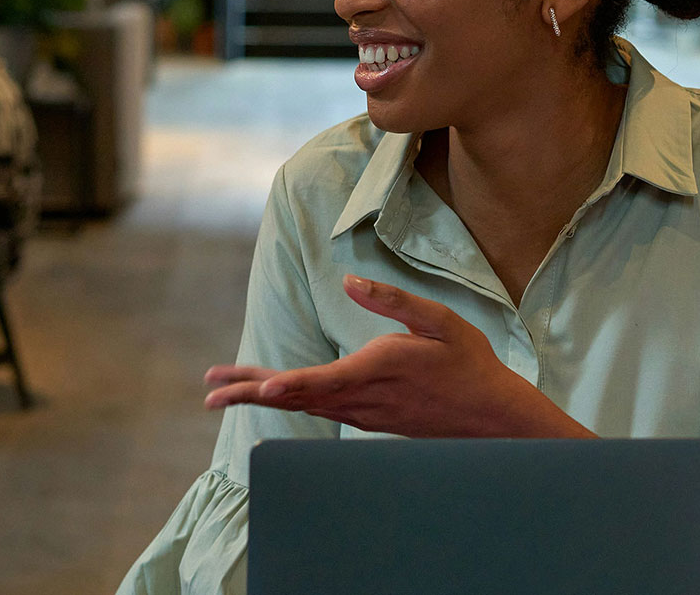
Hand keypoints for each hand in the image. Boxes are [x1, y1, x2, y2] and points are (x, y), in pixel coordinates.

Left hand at [203, 275, 595, 438]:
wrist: (490, 415)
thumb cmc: (468, 362)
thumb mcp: (439, 321)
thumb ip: (393, 302)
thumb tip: (348, 282)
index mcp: (379, 369)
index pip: (323, 381)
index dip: (288, 385)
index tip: (259, 389)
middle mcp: (363, 398)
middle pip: (298, 397)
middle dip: (250, 392)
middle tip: (209, 392)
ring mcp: (363, 412)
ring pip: (303, 404)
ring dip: (261, 397)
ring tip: (222, 392)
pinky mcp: (367, 417)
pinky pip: (318, 409)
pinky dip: (288, 401)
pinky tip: (271, 394)